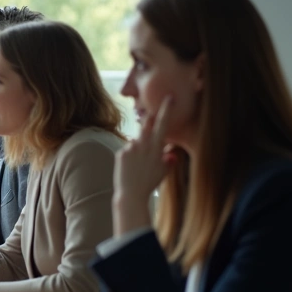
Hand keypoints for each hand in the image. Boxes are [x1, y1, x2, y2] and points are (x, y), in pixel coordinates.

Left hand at [114, 95, 175, 235]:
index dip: (166, 110)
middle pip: (146, 124)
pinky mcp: (120, 152)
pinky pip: (127, 149)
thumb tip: (171, 152)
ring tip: (138, 164)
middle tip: (151, 121)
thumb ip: (168, 159)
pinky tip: (129, 167)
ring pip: (136, 140)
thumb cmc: (149, 183)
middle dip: (149, 121)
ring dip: (138, 147)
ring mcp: (130, 147)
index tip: (168, 97)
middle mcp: (143, 144)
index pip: (162, 124)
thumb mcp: (163, 171)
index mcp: (156, 147)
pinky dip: (129, 155)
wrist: (130, 194)